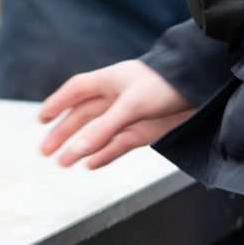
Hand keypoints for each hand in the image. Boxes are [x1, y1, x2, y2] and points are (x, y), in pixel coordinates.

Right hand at [38, 60, 195, 169]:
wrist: (202, 89)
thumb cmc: (164, 85)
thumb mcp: (130, 106)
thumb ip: (103, 130)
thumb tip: (76, 152)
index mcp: (109, 81)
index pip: (76, 91)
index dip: (58, 103)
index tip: (41, 118)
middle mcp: (116, 98)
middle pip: (83, 116)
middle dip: (64, 132)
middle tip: (45, 150)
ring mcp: (130, 116)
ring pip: (98, 133)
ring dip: (81, 147)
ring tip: (62, 163)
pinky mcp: (144, 131)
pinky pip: (118, 144)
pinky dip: (104, 154)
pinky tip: (90, 164)